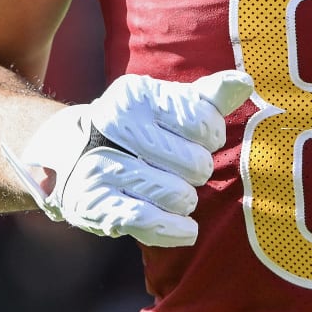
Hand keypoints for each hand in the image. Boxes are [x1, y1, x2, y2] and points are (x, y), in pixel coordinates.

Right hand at [1, 70, 254, 246]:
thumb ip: (207, 96)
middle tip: (178, 167)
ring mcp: (102, 166)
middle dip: (196, 170)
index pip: (204, 123)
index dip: (209, 137)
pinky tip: (184, 228)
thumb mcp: (165, 104)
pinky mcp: (94, 205)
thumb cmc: (134, 128)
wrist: (66, 155)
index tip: (195, 138)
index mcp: (137, 96)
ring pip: (178, 195)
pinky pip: (150, 222)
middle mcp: (114, 126)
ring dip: (184, 199)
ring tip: (171, 190)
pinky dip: (175, 229)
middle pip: (196, 163)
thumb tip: (245, 82)